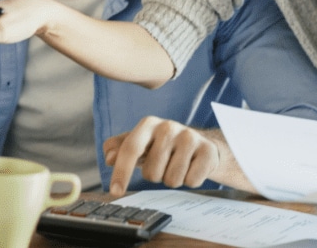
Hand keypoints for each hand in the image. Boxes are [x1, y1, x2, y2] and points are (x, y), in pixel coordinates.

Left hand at [102, 116, 219, 196]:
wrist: (200, 144)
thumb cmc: (164, 146)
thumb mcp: (141, 144)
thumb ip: (120, 148)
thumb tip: (109, 157)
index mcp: (149, 124)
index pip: (131, 149)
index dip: (121, 172)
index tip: (115, 191)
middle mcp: (168, 127)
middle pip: (151, 173)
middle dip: (155, 176)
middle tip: (163, 165)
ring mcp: (190, 137)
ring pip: (172, 180)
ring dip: (172, 179)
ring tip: (177, 166)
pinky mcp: (207, 150)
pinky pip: (191, 181)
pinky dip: (189, 181)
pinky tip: (191, 167)